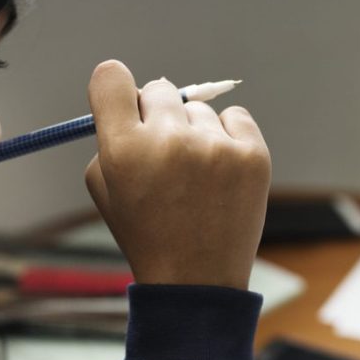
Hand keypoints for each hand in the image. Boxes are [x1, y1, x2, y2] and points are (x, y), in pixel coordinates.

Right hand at [83, 61, 271, 289]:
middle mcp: (169, 141)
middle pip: (157, 89)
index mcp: (123, 150)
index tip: (121, 98)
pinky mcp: (252, 155)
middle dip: (155, 116)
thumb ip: (111, 138)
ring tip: (194, 179)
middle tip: (161, 152)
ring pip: (198, 110)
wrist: (197, 280)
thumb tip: (134, 99)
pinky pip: (235, 117)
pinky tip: (219, 172)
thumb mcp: (107, 190)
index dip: (113, 86)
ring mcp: (214, 147)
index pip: (111, 79)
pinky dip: (227, 137)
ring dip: (193, 133)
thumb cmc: (146, 233)